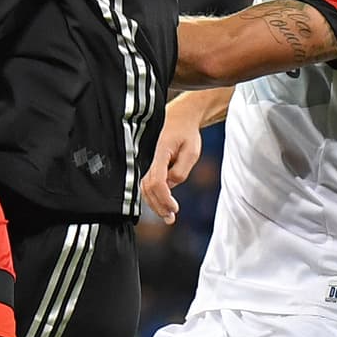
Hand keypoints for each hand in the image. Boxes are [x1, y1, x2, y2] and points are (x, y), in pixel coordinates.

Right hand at [141, 108, 202, 224]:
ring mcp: (147, 161)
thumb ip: (181, 170)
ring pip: (145, 188)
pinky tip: (163, 204)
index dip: (164, 198)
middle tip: (171, 218)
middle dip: (158, 206)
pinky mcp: (149, 164)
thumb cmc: (187, 134)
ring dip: (154, 203)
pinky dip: (153, 196)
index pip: (157, 182)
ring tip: (167, 215)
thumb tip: (171, 184)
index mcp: (160, 153)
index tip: (175, 208)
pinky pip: (147, 183)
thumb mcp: (191, 152)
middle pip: (148, 188)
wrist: (179, 118)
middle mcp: (149, 158)